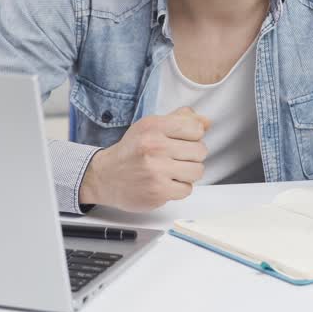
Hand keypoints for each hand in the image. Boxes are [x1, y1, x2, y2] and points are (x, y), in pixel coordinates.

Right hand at [79, 106, 209, 211]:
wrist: (105, 176)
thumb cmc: (131, 151)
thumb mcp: (151, 127)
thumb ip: (179, 120)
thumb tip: (207, 121)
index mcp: (154, 126)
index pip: (196, 128)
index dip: (193, 136)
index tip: (182, 141)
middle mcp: (154, 146)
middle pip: (200, 151)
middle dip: (192, 156)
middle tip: (177, 158)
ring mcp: (156, 170)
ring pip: (197, 171)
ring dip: (188, 173)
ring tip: (173, 171)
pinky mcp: (158, 191)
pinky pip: (187, 189)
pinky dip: (179, 188)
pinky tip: (166, 182)